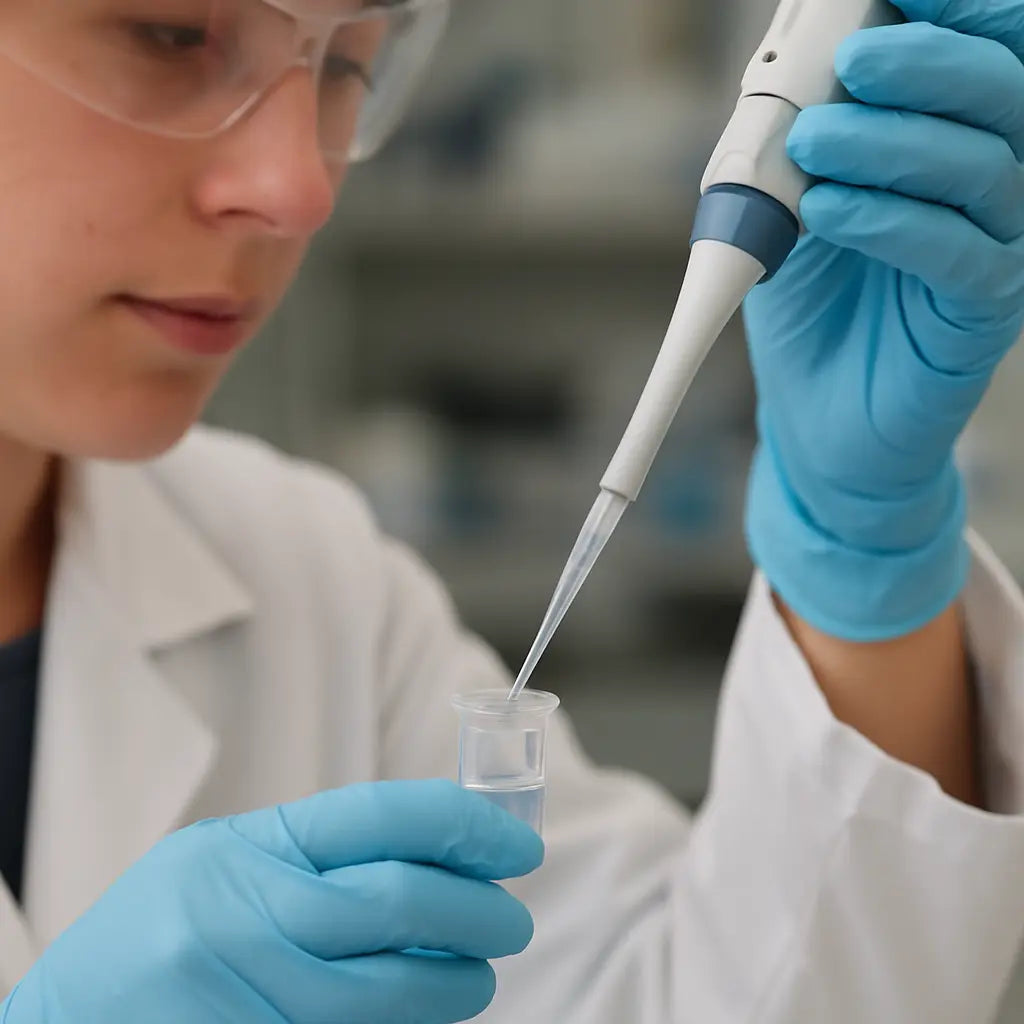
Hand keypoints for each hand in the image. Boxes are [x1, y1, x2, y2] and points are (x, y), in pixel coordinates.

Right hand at [1, 780, 541, 1023]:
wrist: (64, 1019)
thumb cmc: (160, 929)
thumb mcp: (226, 864)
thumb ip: (317, 859)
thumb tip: (441, 863)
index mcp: (243, 847)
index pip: (379, 816)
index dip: (462, 824)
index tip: (516, 844)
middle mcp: (240, 915)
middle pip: (397, 903)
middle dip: (478, 912)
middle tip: (513, 920)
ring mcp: (242, 994)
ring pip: (386, 993)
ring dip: (453, 985)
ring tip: (478, 977)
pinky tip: (423, 1017)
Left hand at [743, 0, 1023, 639]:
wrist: (812, 420)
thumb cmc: (806, 305)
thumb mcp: (784, 208)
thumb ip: (794, 141)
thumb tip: (794, 64)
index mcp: (948, 145)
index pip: (984, 52)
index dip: (955, 10)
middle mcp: (988, 188)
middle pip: (1002, 94)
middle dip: (928, 62)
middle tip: (854, 60)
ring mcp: (994, 251)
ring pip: (984, 168)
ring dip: (892, 142)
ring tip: (814, 142)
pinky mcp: (980, 317)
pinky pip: (960, 254)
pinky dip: (891, 220)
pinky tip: (827, 208)